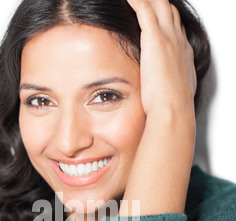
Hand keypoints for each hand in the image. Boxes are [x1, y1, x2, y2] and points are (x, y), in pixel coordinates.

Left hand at [127, 0, 196, 115]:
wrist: (173, 110)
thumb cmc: (171, 108)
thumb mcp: (173, 95)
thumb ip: (167, 89)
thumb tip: (161, 97)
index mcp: (183, 55)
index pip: (176, 30)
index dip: (167, 23)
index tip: (158, 23)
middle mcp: (179, 42)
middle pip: (170, 12)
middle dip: (159, 4)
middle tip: (148, 3)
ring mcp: (169, 38)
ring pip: (160, 5)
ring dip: (149, 0)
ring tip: (134, 0)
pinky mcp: (155, 39)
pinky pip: (144, 8)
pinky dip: (135, 1)